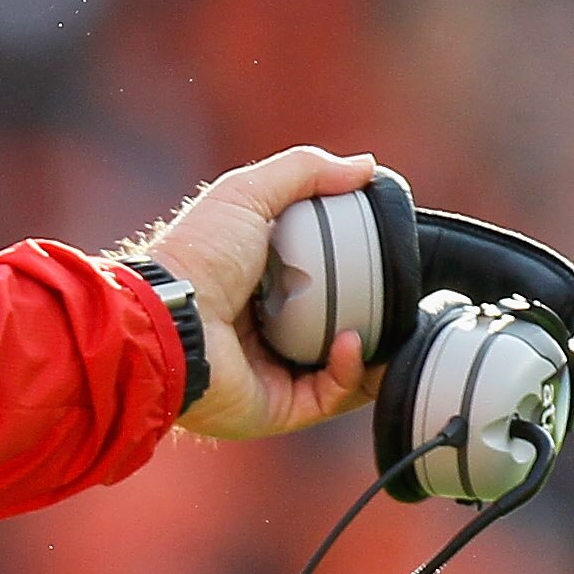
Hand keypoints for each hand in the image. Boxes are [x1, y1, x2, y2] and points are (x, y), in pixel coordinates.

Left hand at [128, 146, 383, 442]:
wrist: (168, 322)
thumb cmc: (197, 256)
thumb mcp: (249, 192)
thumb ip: (305, 172)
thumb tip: (365, 167)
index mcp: (257, 280)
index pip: (319, 275)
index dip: (355, 266)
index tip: (387, 252)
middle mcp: (264, 328)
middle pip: (334, 323)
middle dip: (375, 316)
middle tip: (405, 298)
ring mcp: (270, 370)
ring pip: (340, 368)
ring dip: (373, 350)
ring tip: (396, 327)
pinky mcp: (275, 407)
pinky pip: (328, 396)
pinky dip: (349, 372)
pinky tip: (353, 343)